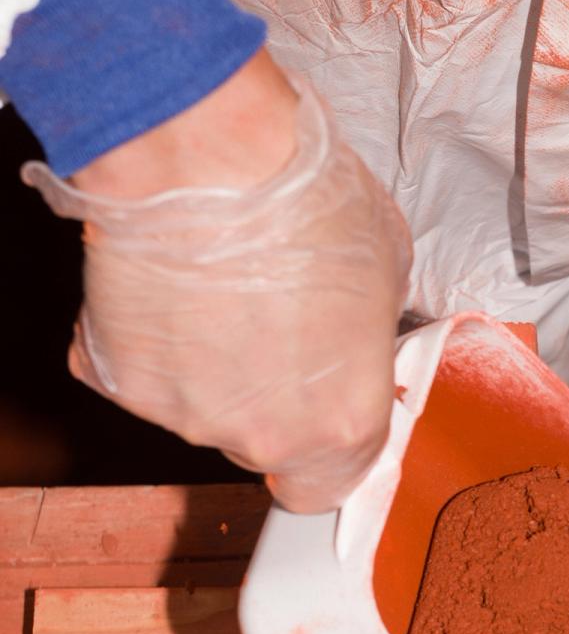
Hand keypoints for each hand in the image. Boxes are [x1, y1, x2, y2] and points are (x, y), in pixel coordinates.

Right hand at [24, 50, 410, 512]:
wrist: (207, 153)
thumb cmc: (303, 197)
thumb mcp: (387, 270)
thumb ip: (369, 332)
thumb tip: (353, 334)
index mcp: (343, 422)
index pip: (334, 480)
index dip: (326, 441)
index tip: (318, 404)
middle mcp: (263, 436)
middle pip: (262, 444)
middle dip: (265, 397)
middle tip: (264, 322)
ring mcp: (183, 414)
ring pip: (197, 406)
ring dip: (205, 362)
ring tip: (215, 284)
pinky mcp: (116, 377)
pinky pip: (133, 369)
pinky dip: (144, 335)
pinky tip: (165, 282)